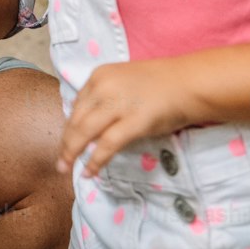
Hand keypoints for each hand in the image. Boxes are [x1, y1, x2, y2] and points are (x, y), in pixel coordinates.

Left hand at [58, 61, 208, 177]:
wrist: (189, 83)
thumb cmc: (161, 83)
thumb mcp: (124, 82)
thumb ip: (106, 98)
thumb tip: (90, 123)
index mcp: (100, 76)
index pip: (77, 105)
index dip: (70, 126)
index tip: (68, 140)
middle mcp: (103, 87)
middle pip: (76, 119)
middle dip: (66, 142)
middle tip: (60, 161)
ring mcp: (117, 104)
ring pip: (84, 132)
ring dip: (72, 153)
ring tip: (66, 168)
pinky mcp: (133, 122)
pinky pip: (106, 145)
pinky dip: (94, 160)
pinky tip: (89, 172)